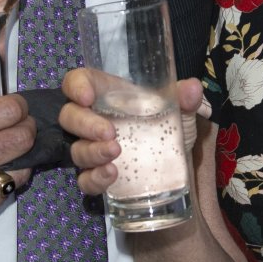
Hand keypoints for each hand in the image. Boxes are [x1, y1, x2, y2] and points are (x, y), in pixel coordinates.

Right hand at [0, 22, 35, 221]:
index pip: (14, 110)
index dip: (13, 106)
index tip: (5, 109)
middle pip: (23, 138)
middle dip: (20, 129)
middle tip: (6, 127)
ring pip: (23, 165)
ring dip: (17, 156)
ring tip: (0, 149)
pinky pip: (10, 190)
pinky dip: (6, 179)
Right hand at [60, 71, 208, 196]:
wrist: (176, 163)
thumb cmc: (168, 125)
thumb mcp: (179, 110)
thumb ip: (185, 99)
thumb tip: (193, 88)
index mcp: (106, 95)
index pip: (78, 82)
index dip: (76, 86)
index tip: (86, 96)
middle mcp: (93, 120)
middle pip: (70, 117)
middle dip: (85, 124)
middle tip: (109, 133)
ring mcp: (92, 149)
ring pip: (76, 150)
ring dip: (92, 152)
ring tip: (115, 153)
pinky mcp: (98, 176)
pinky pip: (84, 180)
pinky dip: (94, 179)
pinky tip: (112, 176)